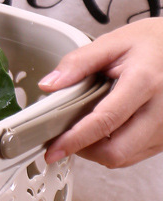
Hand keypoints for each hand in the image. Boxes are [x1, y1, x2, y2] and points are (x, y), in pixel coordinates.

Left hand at [40, 18, 162, 166]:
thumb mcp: (112, 42)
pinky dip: (114, 149)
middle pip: (116, 151)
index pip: (104, 122)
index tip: (54, 149)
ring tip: (87, 130)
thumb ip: (78, 63)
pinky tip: (107, 132)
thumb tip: (49, 85)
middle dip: (85, 150)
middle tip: (67, 139)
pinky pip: (134, 155)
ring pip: (124, 158)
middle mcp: (161, 108)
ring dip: (97, 152)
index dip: (75, 140)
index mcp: (145, 82)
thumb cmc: (151, 43)